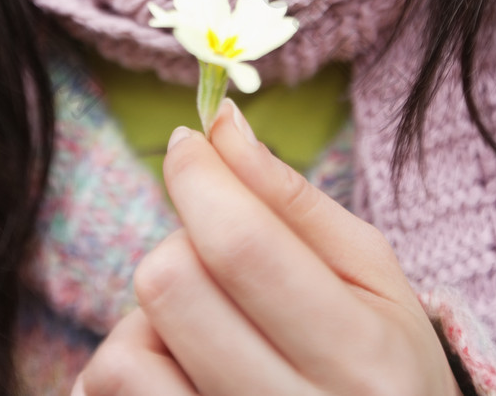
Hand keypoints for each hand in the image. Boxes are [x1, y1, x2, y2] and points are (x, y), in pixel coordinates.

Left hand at [73, 99, 463, 394]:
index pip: (240, 245)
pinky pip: (113, 390)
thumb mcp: (367, 268)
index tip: (189, 143)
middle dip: (182, 243)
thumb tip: (222, 126)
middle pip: (171, 285)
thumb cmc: (382, 353)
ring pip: (128, 348)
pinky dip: (132, 357)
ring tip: (206, 318)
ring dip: (153, 311)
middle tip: (219, 255)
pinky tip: (180, 359)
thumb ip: (291, 196)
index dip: (197, 176)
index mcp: (358, 354)